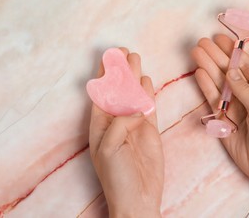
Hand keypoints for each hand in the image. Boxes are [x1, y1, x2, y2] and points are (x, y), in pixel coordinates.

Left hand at [89, 48, 163, 217]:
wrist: (138, 197)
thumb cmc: (116, 176)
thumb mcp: (109, 148)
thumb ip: (120, 123)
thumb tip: (136, 107)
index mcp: (99, 124)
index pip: (102, 93)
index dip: (105, 74)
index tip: (109, 56)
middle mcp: (116, 121)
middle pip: (119, 90)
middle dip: (121, 71)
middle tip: (124, 52)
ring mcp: (134, 125)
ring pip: (134, 95)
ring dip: (135, 78)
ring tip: (136, 59)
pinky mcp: (149, 130)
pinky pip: (148, 107)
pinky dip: (148, 94)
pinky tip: (147, 81)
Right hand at [192, 35, 248, 216]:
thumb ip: (244, 90)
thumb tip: (229, 70)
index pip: (245, 65)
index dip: (232, 51)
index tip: (219, 38)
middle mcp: (247, 94)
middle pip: (228, 71)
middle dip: (215, 56)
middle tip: (201, 42)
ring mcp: (234, 106)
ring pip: (218, 83)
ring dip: (207, 68)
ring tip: (196, 53)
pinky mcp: (223, 120)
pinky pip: (213, 100)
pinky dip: (206, 87)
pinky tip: (199, 73)